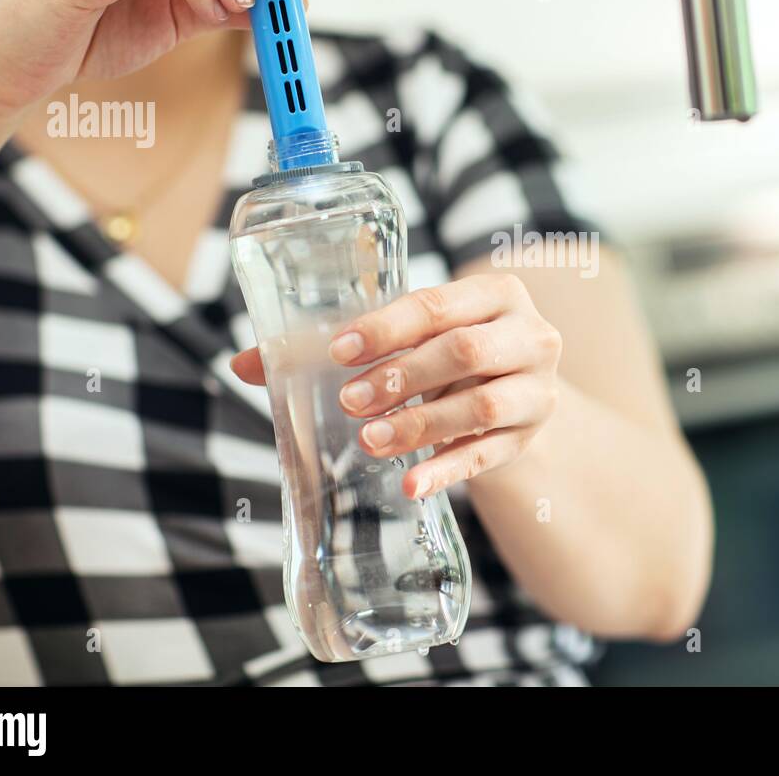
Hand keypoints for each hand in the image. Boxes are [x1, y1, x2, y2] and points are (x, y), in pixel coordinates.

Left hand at [231, 274, 562, 498]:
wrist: (516, 394)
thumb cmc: (446, 355)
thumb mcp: (410, 339)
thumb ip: (332, 346)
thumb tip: (242, 364)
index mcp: (495, 294)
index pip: (437, 303)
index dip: (386, 327)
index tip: (338, 351)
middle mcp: (529, 335)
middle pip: (464, 351)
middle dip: (401, 376)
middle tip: (349, 401)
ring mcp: (537, 389)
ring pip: (480, 406)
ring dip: (420, 424)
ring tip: (369, 441)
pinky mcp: (531, 438)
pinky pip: (489, 456)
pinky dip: (446, 472)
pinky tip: (410, 484)